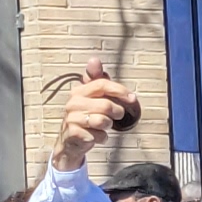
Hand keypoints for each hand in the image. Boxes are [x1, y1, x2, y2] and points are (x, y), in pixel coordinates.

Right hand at [53, 58, 138, 172]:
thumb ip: (98, 81)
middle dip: (117, 112)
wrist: (70, 142)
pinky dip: (102, 138)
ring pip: (103, 121)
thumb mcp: (92, 98)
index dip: (120, 90)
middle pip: (106, 105)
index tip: (132, 98)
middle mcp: (73, 103)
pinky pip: (99, 135)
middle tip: (117, 116)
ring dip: (108, 126)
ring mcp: (71, 118)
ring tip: (103, 126)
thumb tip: (94, 60)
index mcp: (79, 91)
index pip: (102, 84)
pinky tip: (96, 136)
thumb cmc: (86, 118)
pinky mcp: (73, 133)